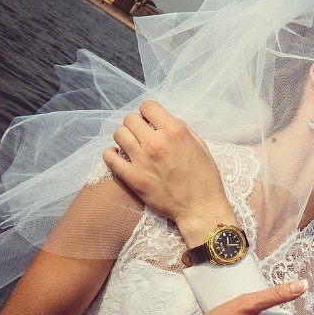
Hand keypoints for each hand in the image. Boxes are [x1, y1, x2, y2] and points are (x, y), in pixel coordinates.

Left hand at [104, 101, 234, 245]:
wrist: (200, 208)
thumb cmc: (204, 178)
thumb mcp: (200, 145)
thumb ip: (181, 129)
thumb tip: (164, 121)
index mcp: (175, 131)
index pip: (148, 106)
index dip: (148, 113)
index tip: (150, 121)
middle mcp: (156, 143)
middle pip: (130, 119)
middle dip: (135, 124)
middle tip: (141, 135)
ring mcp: (142, 160)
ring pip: (119, 134)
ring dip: (124, 137)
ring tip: (131, 146)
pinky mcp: (132, 178)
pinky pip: (109, 157)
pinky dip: (111, 154)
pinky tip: (119, 157)